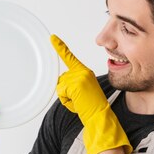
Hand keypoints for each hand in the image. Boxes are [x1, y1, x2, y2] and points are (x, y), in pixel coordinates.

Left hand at [51, 34, 131, 153]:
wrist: (100, 115)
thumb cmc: (92, 106)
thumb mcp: (82, 91)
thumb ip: (72, 84)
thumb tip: (60, 84)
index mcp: (85, 72)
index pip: (70, 57)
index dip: (60, 47)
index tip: (52, 37)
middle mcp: (83, 71)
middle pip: (62, 79)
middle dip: (66, 91)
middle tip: (79, 99)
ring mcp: (79, 77)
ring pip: (60, 86)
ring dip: (66, 97)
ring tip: (79, 102)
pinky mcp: (75, 84)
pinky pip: (61, 92)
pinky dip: (66, 101)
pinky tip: (77, 102)